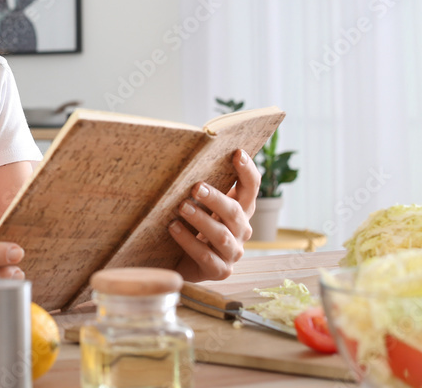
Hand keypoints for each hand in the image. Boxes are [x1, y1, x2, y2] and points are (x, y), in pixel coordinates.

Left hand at [171, 149, 260, 280]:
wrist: (179, 262)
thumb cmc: (190, 226)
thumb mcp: (198, 204)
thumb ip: (201, 188)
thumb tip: (186, 159)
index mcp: (239, 211)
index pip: (251, 189)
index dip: (247, 171)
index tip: (237, 152)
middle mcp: (241, 231)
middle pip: (235, 212)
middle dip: (216, 198)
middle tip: (196, 187)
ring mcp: (232, 253)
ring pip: (221, 235)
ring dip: (202, 220)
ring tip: (182, 207)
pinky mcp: (219, 271)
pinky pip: (205, 256)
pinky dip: (189, 241)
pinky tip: (173, 228)